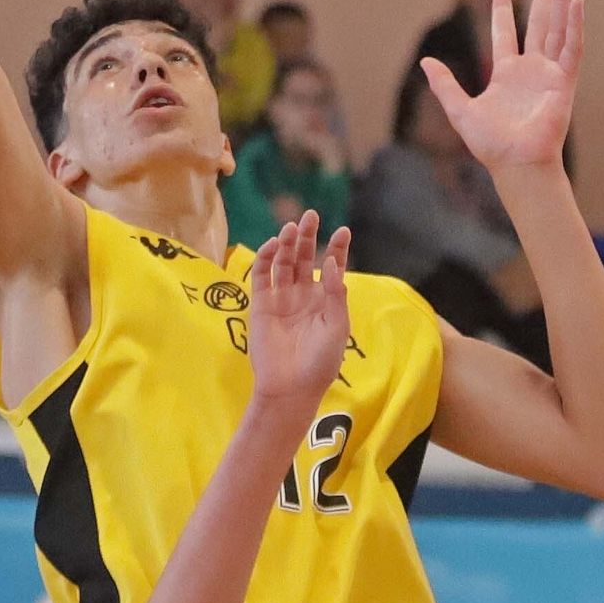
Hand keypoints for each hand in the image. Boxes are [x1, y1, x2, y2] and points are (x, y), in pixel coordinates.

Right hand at [247, 210, 350, 422]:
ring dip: (287, 244)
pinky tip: (273, 245)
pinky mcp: (260, 304)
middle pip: (304, 258)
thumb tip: (329, 262)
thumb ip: (334, 293)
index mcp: (325, 300)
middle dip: (307, 237)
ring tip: (291, 228)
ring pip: (283, 262)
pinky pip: (261, 276)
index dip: (336, 249)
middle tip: (310, 215)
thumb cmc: (320, 361)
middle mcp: (303, 294)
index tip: (343, 231)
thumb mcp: (337, 326)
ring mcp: (281, 298)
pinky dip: (264, 258)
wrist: (291, 387)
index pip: (331, 267)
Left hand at [422, 0, 580, 174]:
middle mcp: (530, 70)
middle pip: (538, 25)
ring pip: (557, 30)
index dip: (502, 12)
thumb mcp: (460, 110)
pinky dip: (575, 25)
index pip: (505, 35)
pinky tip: (577, 3)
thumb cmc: (490, 144)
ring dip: (561, 3)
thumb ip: (445, 85)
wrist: (515, 163)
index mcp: (507, 74)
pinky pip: (572, 48)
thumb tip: (426, 61)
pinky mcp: (564, 82)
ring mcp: (549, 74)